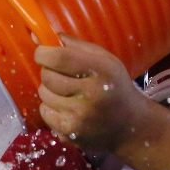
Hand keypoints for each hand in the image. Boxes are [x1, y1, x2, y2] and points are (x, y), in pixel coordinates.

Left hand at [35, 34, 146, 150]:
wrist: (131, 127)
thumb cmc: (115, 87)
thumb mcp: (105, 60)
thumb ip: (74, 46)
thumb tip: (38, 36)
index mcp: (103, 71)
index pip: (60, 57)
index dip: (43, 53)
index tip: (43, 53)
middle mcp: (91, 94)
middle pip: (47, 76)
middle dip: (49, 72)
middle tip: (62, 75)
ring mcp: (79, 116)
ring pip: (43, 94)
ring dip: (50, 91)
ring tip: (69, 94)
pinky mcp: (69, 133)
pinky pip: (44, 112)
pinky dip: (51, 108)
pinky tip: (68, 109)